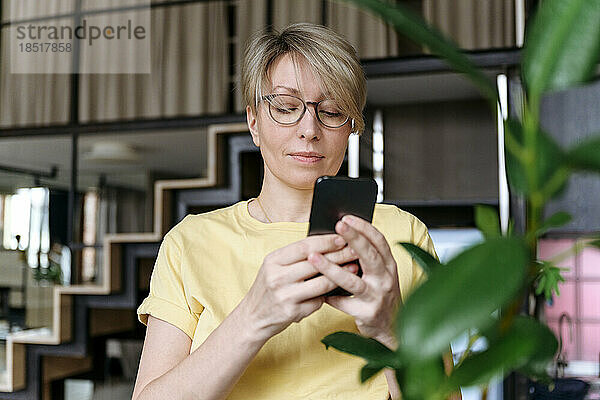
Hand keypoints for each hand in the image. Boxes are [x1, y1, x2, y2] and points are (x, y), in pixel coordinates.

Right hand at [239, 233, 359, 341]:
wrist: (252, 317)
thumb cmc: (269, 288)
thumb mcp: (274, 267)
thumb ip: (295, 257)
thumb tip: (326, 244)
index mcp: (273, 260)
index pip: (303, 246)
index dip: (325, 241)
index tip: (342, 237)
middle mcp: (277, 277)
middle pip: (315, 263)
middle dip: (339, 255)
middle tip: (355, 250)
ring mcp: (285, 296)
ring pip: (321, 283)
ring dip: (341, 275)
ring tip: (354, 267)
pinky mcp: (292, 312)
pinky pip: (318, 301)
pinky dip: (329, 294)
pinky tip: (341, 288)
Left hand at [307, 215, 400, 345]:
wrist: (391, 329)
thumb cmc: (379, 295)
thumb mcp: (379, 274)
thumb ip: (365, 258)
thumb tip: (339, 237)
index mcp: (389, 266)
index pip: (379, 241)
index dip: (364, 228)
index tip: (347, 217)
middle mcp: (386, 279)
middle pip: (369, 255)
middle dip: (353, 238)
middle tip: (337, 225)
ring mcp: (377, 296)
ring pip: (352, 281)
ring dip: (331, 268)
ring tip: (313, 258)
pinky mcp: (367, 313)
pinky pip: (343, 302)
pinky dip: (329, 296)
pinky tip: (319, 292)